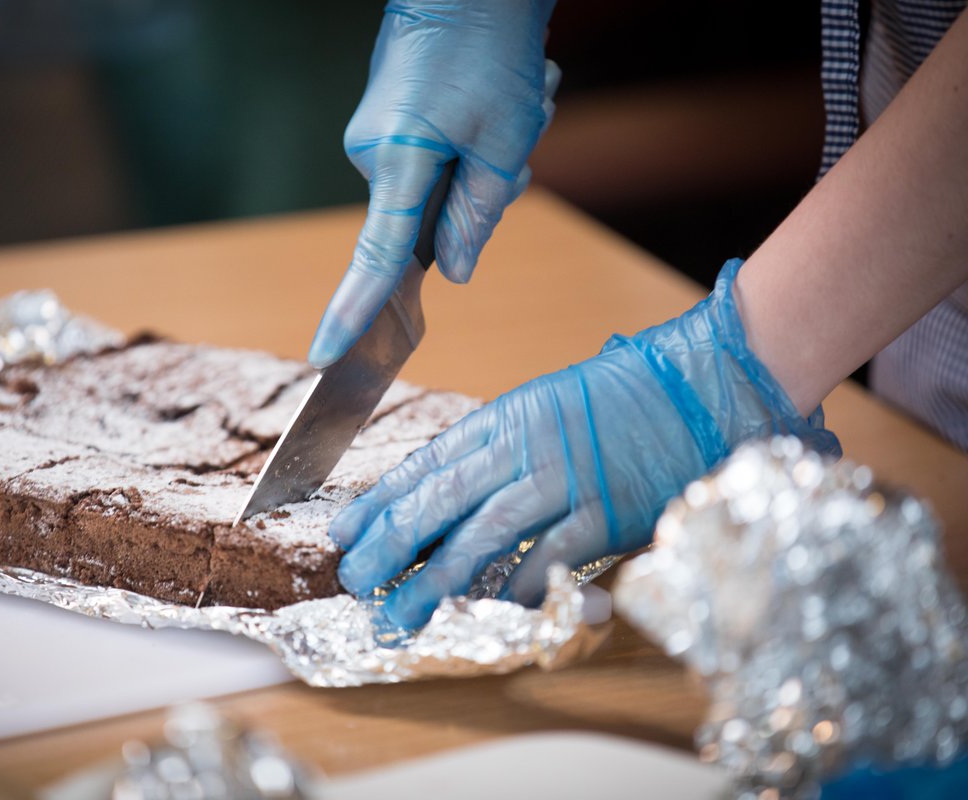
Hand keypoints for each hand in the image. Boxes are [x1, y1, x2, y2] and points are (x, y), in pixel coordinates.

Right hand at [308, 0, 560, 367]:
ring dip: (486, 161)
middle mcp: (372, 152)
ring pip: (440, 187)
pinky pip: (435, 160)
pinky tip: (497, 97)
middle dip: (481, 194)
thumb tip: (457, 272)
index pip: (374, 256)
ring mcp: (376, 136)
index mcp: (397, 159)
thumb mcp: (503, 140)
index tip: (324, 355)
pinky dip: (473, 142)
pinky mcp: (389, 124)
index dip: (352, 312)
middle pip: (427, 220)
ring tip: (514, 103)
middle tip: (520, 138)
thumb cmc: (488, 46)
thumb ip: (478, 215)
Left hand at [330, 259, 841, 628]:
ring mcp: (565, 480)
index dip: (380, 500)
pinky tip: (482, 609)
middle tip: (355, 581)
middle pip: (442, 500)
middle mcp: (526, 447)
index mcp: (507, 417)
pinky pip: (546, 556)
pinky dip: (513, 585)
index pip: (428, 463)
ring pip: (482, 534)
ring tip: (397, 614)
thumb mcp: (547, 406)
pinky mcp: (605, 512)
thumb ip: (501, 448)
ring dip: (433, 580)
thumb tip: (449, 495)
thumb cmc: (624, 397)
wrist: (700, 384)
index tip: (344, 531)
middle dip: (390, 544)